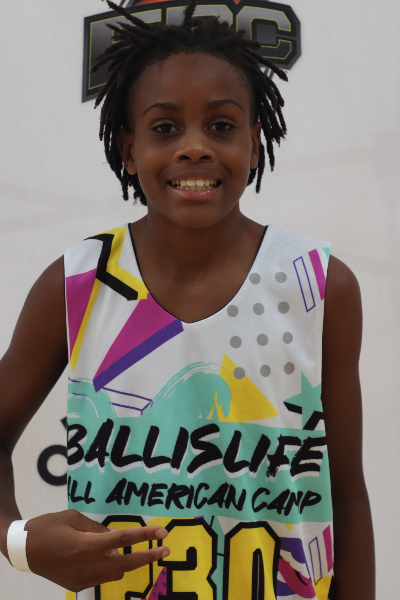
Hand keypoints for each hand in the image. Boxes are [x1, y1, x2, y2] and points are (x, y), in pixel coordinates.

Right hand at [24, 510, 168, 591]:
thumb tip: (115, 539)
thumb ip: (97, 528)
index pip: (123, 540)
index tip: (161, 533)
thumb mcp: (73, 518)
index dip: (145, 536)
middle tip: (166, 549)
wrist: (23, 551)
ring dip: (127, 561)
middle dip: (148, 557)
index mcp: (86, 545)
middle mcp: (87, 565)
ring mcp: (83, 579)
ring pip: (116, 572)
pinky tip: (103, 555)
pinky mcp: (78, 586)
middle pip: (126, 563)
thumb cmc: (47, 527)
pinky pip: (102, 576)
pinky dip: (108, 566)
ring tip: (134, 549)